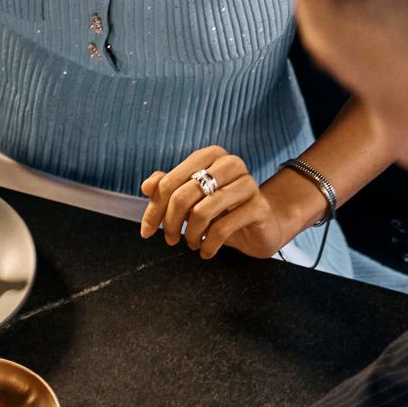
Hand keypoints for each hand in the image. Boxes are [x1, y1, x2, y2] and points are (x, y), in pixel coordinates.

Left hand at [139, 147, 284, 259]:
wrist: (261, 225)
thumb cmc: (222, 210)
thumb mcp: (192, 199)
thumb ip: (169, 188)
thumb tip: (146, 186)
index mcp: (210, 155)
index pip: (169, 183)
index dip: (154, 210)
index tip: (146, 232)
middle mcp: (230, 164)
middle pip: (183, 196)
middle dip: (170, 224)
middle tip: (171, 240)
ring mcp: (247, 184)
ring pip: (201, 212)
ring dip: (190, 235)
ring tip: (192, 244)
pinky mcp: (259, 207)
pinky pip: (222, 228)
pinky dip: (208, 245)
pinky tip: (206, 251)